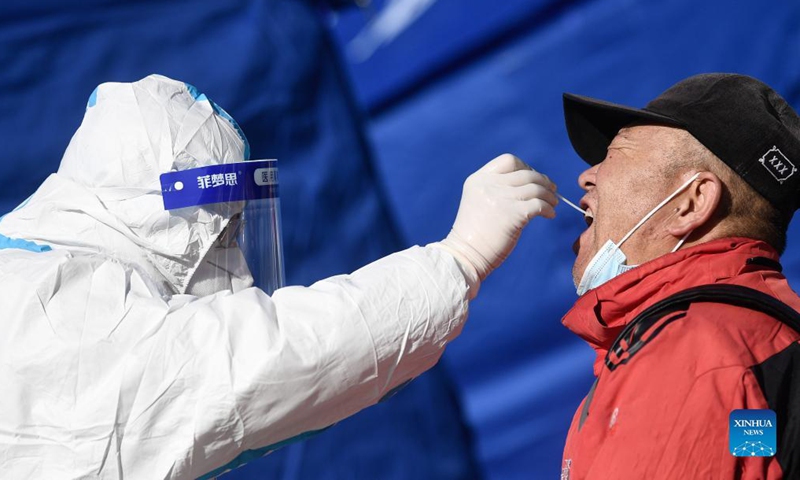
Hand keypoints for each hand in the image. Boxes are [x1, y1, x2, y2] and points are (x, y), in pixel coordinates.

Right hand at [438, 154, 557, 282]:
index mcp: (479, 179)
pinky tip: (550, 215)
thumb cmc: (474, 233)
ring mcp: (501, 198)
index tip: (533, 179)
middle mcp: (489, 185)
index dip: (525, 167)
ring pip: (536, 188)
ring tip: (554, 204)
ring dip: (549, 195)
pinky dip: (549, 208)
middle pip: (526, 173)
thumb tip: (532, 184)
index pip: (509, 161)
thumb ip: (497, 189)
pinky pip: (539, 205)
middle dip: (543, 181)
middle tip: (552, 190)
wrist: (466, 255)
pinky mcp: (513, 214)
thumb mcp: (479, 201)